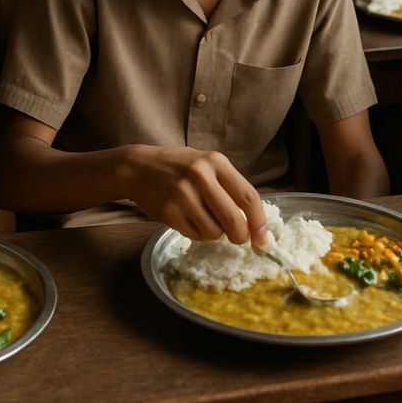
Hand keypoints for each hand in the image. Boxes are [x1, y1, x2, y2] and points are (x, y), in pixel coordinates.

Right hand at [122, 145, 267, 246]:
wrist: (138, 167)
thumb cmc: (179, 167)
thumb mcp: (207, 165)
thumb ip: (229, 186)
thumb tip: (255, 223)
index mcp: (216, 162)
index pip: (248, 197)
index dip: (259, 223)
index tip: (263, 240)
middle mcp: (200, 176)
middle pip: (234, 220)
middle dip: (240, 236)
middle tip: (238, 238)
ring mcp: (182, 195)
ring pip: (214, 232)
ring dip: (215, 233)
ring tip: (204, 219)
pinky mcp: (168, 212)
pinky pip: (195, 235)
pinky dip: (198, 234)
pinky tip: (189, 220)